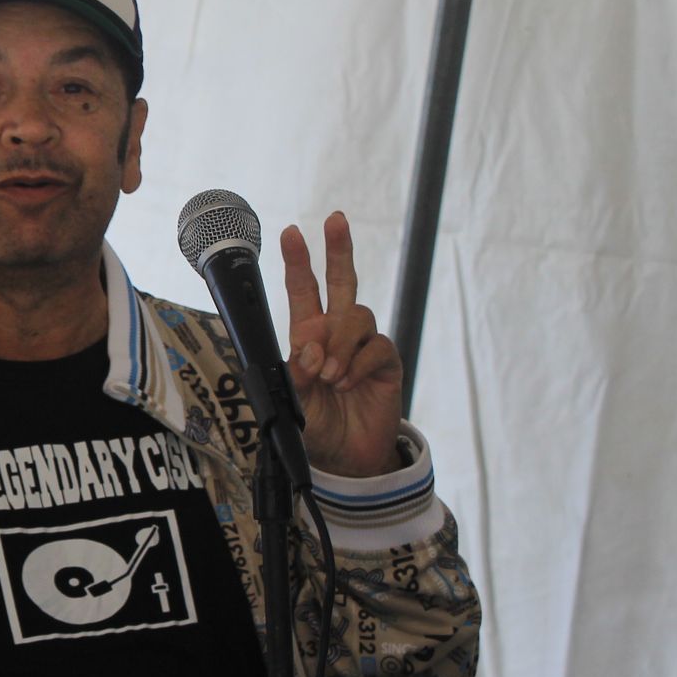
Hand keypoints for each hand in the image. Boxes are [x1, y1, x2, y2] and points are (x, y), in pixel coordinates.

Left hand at [280, 212, 404, 477]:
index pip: (304, 291)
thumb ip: (298, 375)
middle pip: (343, 282)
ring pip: (356, 317)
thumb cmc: (316, 426)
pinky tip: (346, 382)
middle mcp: (337, 333)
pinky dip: (357, 364)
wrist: (346, 457)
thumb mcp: (295, 402)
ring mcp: (364, 346)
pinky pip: (376, 348)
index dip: (298, 262)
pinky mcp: (386, 363)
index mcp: (309, 335)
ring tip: (329, 376)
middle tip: (335, 219)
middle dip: (339, 249)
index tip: (290, 232)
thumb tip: (310, 349)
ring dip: (339, 343)